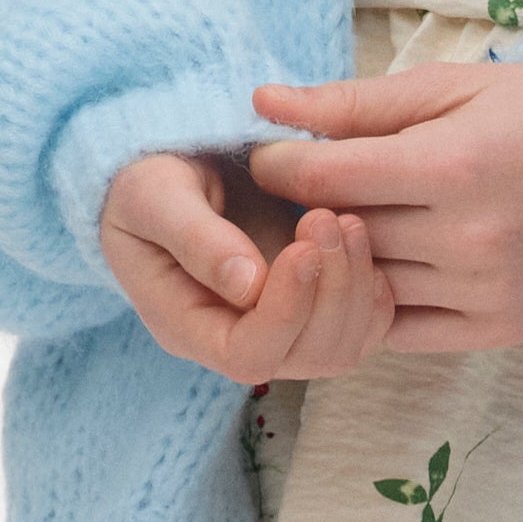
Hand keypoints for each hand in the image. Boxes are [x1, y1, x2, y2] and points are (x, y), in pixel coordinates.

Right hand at [97, 146, 399, 385]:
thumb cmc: (147, 179)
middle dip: (330, 292)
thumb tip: (247, 284)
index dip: (286, 311)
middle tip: (331, 219)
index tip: (303, 247)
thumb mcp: (152, 196)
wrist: (170, 164)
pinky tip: (364, 242)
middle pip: (304, 357)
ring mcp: (279, 328)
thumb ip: (194, 237)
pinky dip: (375, 292)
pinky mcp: (311, 306)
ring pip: (340, 347)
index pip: (248, 354)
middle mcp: (235, 340)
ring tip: (348, 220)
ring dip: (356, 287)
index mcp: (186, 325)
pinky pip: (360, 326)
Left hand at [244, 57, 522, 353]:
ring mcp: (485, 288)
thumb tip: (263, 104)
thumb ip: (352, 102)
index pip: (328, 178)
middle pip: (346, 233)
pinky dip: (383, 303)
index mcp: (454, 165)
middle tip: (310, 190)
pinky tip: (388, 268)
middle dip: (314, 210)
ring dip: (346, 259)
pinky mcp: (498, 327)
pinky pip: (405, 330)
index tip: (270, 159)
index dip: (281, 167)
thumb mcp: (446, 88)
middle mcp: (470, 235)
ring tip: (350, 226)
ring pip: (370, 284)